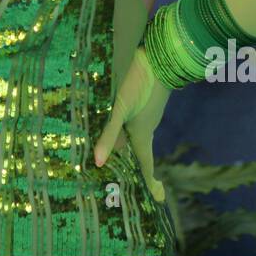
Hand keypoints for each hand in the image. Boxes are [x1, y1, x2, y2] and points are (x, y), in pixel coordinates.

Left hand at [93, 45, 170, 201]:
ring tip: (115, 157)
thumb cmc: (139, 86)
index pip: (146, 164)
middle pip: (140, 151)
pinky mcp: (144, 101)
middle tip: (131, 180)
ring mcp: (147, 113)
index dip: (150, 181)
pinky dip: (126, 131)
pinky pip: (134, 122)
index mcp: (143, 134)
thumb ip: (109, 135)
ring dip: (128, 148)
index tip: (159, 197)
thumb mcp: (120, 110)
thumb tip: (96, 162)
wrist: (159, 58)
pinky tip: (114, 126)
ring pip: (135, 136)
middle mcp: (146, 126)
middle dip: (137, 166)